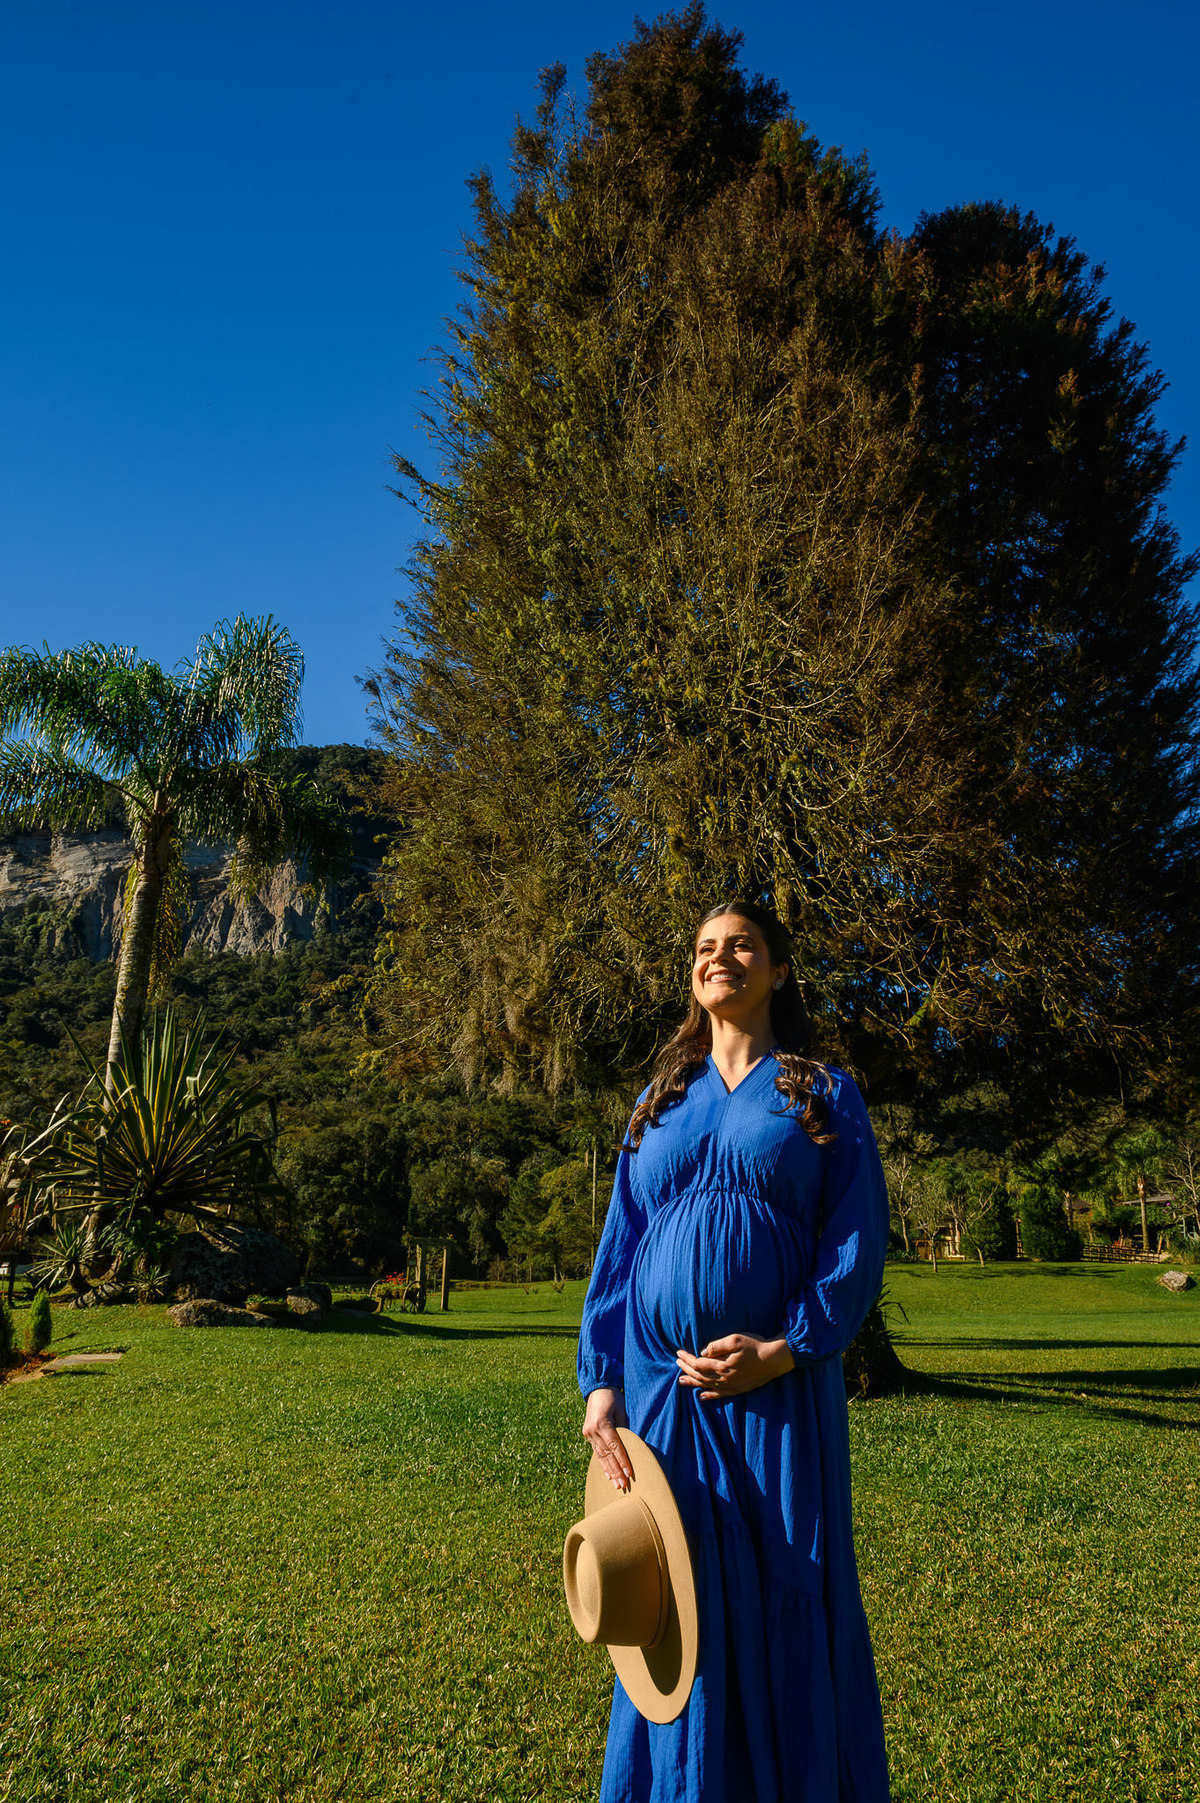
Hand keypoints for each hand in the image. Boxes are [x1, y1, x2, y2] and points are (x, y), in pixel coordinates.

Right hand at [582, 1386, 633, 1491]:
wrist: (597, 1388)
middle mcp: (592, 1430)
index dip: (622, 1460)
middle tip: (623, 1486)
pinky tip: (607, 1475)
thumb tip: (631, 1448)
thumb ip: (624, 1429)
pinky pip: (596, 1452)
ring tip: (616, 1485)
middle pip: (607, 1455)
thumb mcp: (621, 1410)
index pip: (614, 1446)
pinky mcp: (588, 1435)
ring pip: (600, 1456)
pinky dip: (602, 1464)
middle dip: (616, 1471)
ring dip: (609, 1472)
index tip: (629, 1473)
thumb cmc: (613, 1397)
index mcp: (601, 1423)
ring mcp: (588, 1433)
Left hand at [676, 1333, 794, 1400]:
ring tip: (681, 1381)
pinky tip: (701, 1396)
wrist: (774, 1359)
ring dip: (692, 1383)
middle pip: (699, 1376)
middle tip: (677, 1362)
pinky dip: (709, 1396)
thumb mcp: (735, 1339)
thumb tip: (702, 1352)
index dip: (686, 1359)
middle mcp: (724, 1379)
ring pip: (706, 1386)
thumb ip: (716, 1346)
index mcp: (722, 1366)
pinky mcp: (738, 1389)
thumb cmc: (755, 1346)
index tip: (678, 1352)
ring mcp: (731, 1386)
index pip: (698, 1364)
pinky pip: (719, 1395)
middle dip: (686, 1369)